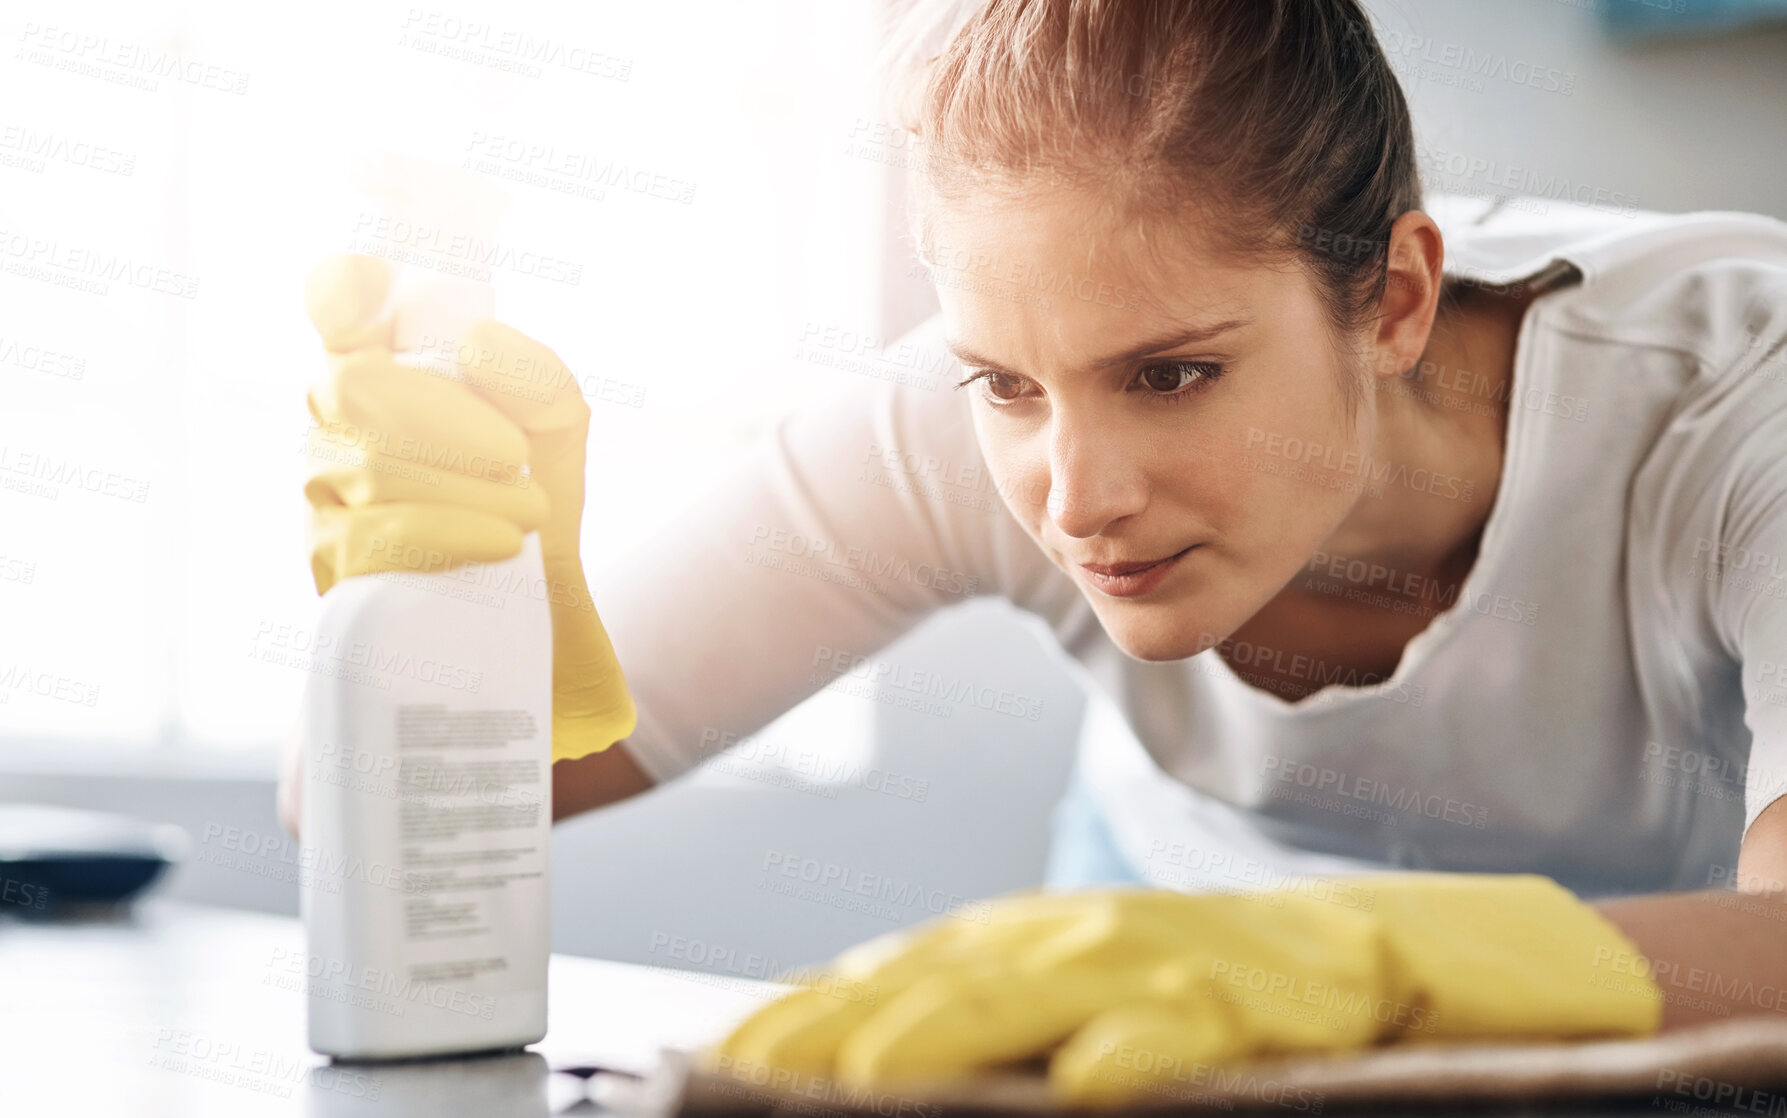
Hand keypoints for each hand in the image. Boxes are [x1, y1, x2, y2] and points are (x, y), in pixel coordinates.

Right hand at [300, 253, 636, 761]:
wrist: (535, 611)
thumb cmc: (532, 497)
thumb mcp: (557, 428)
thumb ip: (538, 377)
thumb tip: (477, 347)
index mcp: (384, 363)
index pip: (337, 299)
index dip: (346, 285)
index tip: (377, 295)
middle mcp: (336, 418)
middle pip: (359, 387)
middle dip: (448, 419)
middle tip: (517, 458)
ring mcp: (322, 489)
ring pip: (373, 467)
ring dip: (468, 489)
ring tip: (530, 514)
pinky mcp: (329, 559)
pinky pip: (374, 536)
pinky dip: (450, 533)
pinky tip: (500, 545)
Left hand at [704, 873, 1662, 1104]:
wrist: (1421, 952)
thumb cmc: (1258, 992)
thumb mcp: (1123, 1008)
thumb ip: (1023, 1030)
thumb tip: (911, 1078)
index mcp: (1047, 942)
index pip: (908, 972)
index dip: (816, 1011)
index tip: (734, 1052)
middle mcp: (1090, 937)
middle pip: (944, 977)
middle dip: (839, 1023)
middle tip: (747, 1065)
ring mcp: (1176, 957)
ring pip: (1040, 989)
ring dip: (945, 1028)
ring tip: (859, 1075)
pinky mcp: (1266, 990)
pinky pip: (1186, 1023)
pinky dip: (1131, 1047)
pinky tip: (1084, 1082)